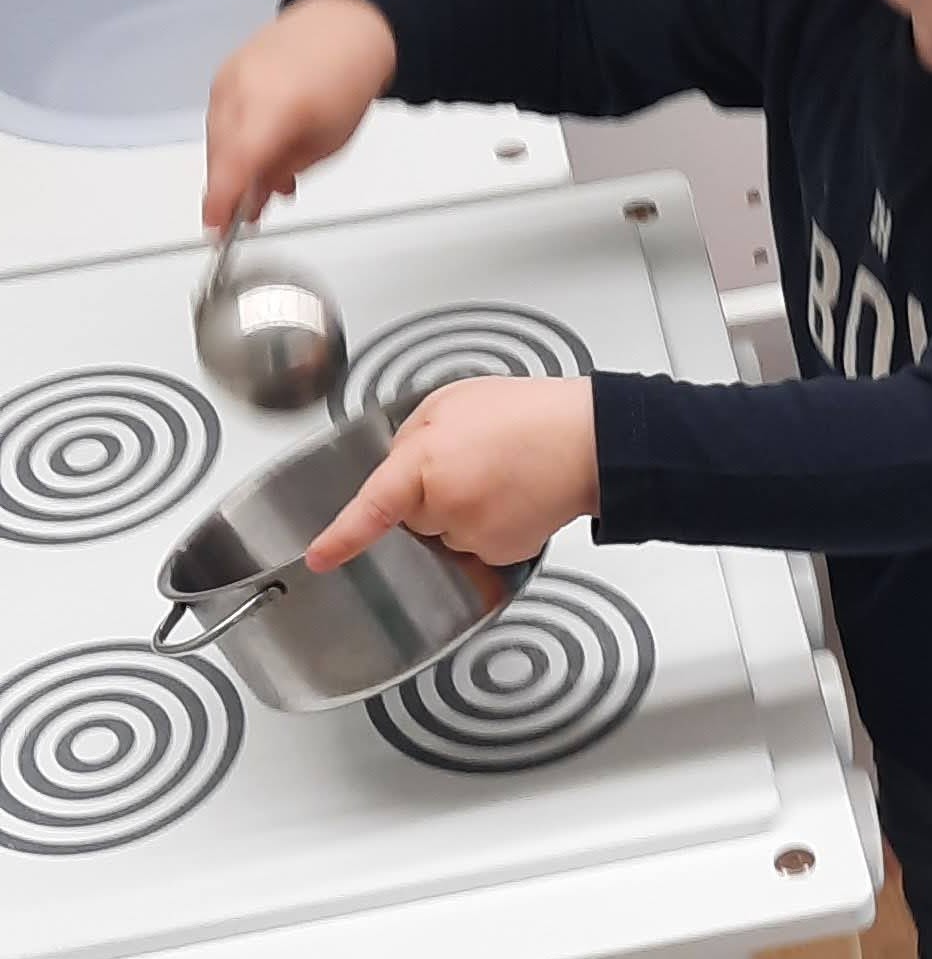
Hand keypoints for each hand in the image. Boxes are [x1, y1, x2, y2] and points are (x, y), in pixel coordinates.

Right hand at [204, 0, 398, 230]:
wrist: (346, 27)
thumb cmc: (345, 80)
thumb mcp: (326, 145)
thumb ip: (283, 172)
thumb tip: (253, 195)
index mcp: (272, 110)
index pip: (233, 167)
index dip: (220, 204)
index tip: (215, 231)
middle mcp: (242, 89)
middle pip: (221, 157)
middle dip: (232, 189)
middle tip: (252, 212)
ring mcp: (229, 76)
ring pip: (216, 139)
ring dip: (234, 165)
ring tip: (269, 178)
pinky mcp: (225, 71)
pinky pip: (219, 116)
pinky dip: (233, 139)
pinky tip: (258, 149)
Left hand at [306, 378, 599, 572]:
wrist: (586, 443)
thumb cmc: (527, 416)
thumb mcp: (449, 401)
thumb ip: (410, 434)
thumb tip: (398, 462)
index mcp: (426, 464)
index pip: (372, 509)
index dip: (341, 538)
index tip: (319, 557)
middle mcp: (448, 507)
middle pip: (413, 514)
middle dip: (429, 490)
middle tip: (468, 457)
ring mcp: (475, 536)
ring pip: (445, 531)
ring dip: (461, 506)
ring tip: (496, 472)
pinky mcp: (500, 554)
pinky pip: (476, 542)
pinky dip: (488, 523)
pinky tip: (510, 495)